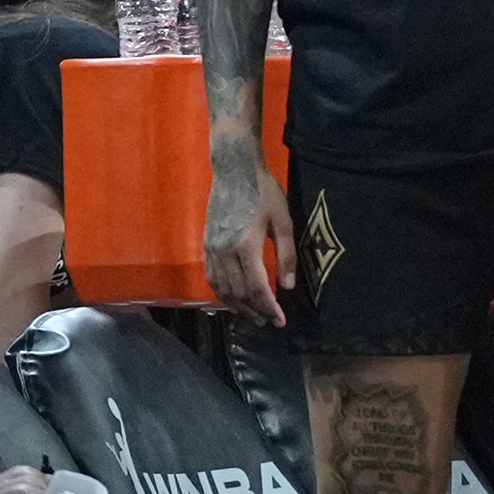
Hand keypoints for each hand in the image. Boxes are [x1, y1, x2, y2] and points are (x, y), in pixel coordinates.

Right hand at [204, 142, 292, 326]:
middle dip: (255, 311)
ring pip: (222, 288)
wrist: (234, 171)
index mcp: (246, 246)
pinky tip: (233, 299)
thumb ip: (286, 256)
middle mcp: (225, 251)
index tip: (280, 321)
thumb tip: (287, 286)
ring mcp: (212, 248)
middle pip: (238, 293)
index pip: (257, 288)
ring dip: (237, 306)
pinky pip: (211, 277)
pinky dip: (222, 293)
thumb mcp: (284, 222)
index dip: (269, 308)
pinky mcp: (206, 244)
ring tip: (253, 317)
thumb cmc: (264, 193)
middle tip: (269, 322)